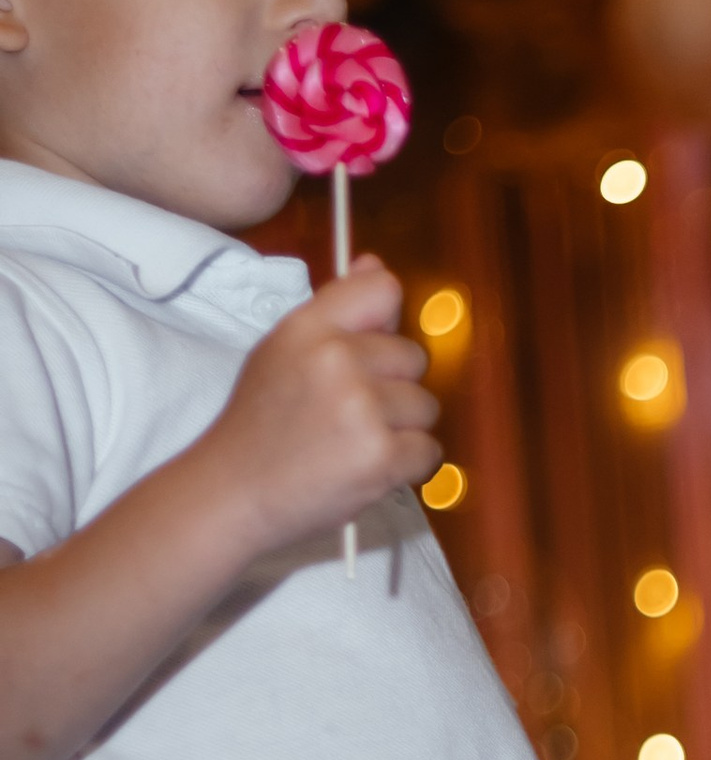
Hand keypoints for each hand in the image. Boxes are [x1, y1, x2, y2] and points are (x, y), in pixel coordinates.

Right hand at [201, 260, 440, 553]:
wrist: (232, 494)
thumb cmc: (261, 424)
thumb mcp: (282, 351)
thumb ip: (334, 309)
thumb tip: (375, 265)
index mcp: (307, 327)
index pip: (381, 290)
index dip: (386, 323)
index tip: (368, 352)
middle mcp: (335, 359)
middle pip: (414, 356)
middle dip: (393, 387)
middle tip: (347, 415)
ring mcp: (360, 408)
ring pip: (426, 405)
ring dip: (401, 429)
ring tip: (353, 443)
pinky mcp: (380, 455)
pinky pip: (429, 450)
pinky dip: (406, 465)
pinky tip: (365, 468)